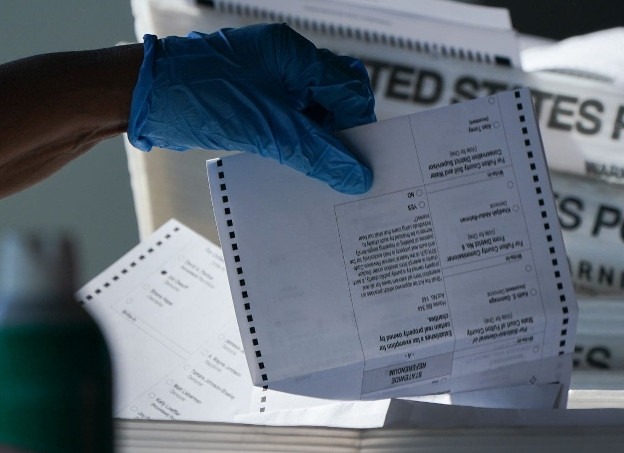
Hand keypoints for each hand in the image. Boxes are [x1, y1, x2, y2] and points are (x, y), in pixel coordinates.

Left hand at [128, 23, 375, 193]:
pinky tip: (297, 167)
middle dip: (344, 133)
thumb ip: (316, 152)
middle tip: (345, 168)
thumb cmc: (197, 96)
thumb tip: (357, 176)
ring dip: (320, 142)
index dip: (358, 126)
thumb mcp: (266, 129)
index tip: (360, 162)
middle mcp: (286, 62)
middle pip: (337, 97)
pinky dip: (298, 143)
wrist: (138, 97)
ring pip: (316, 112)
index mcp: (294, 54)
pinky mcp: (254, 100)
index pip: (348, 87)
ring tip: (321, 174)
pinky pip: (291, 121)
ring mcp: (270, 80)